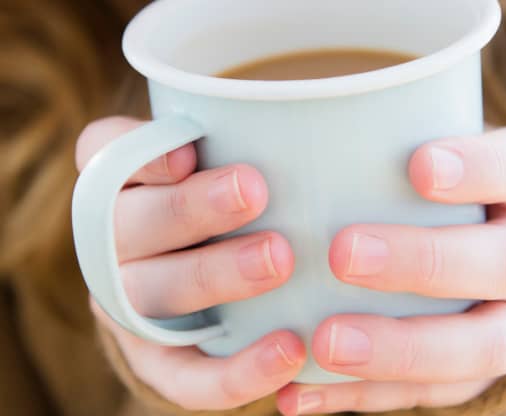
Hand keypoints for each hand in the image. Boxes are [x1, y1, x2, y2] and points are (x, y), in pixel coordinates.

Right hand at [77, 117, 305, 410]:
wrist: (202, 289)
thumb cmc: (226, 209)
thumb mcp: (225, 164)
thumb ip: (248, 140)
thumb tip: (327, 124)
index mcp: (123, 183)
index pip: (106, 152)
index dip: (141, 154)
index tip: (190, 149)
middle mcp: (114, 242)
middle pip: (131, 223)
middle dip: (190, 208)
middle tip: (254, 191)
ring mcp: (129, 305)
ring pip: (153, 294)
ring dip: (214, 276)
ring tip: (279, 259)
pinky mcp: (157, 362)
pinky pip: (186, 377)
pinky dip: (234, 370)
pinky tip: (291, 349)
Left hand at [277, 128, 505, 414]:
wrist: (497, 257)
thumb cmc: (448, 194)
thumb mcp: (441, 153)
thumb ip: (390, 144)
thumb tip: (290, 129)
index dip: (478, 169)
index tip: (418, 166)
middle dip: (427, 261)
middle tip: (345, 254)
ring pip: (483, 346)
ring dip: (401, 349)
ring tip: (326, 344)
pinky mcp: (484, 373)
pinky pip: (436, 393)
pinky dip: (367, 395)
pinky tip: (305, 392)